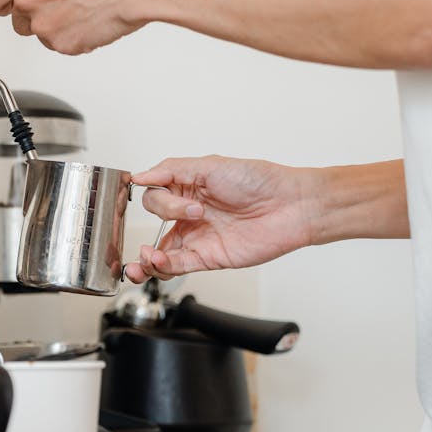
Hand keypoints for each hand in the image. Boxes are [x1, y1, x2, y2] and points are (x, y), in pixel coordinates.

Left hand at [0, 0, 147, 53]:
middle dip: (31, 10)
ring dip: (51, 23)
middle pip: (15, 19)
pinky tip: (86, 17)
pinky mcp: (63, 45)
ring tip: (75, 5)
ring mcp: (45, 27)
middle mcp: (30, 1)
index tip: (5, 1)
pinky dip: (70, 35)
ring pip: (37, 33)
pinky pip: (59, 44)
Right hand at [123, 156, 319, 282]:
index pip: (155, 197)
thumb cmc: (259, 180)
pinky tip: (157, 261)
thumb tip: (140, 176)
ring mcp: (200, 237)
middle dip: (157, 220)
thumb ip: (172, 170)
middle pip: (155, 224)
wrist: (291, 205)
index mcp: (189, 190)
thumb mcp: (210, 165)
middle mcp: (192, 214)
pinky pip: (179, 266)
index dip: (160, 198)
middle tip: (190, 214)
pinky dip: (164, 266)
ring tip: (146, 257)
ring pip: (162, 252)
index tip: (175, 196)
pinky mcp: (210, 258)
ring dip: (147, 258)